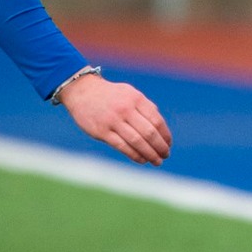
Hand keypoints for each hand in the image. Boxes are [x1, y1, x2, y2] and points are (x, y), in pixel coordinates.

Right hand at [57, 72, 171, 165]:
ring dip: (150, 154)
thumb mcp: (130, 93)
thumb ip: (146, 107)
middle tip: (165, 155)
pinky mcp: (102, 131)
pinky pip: (122, 146)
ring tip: (157, 161)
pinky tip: (142, 160)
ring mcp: (113, 120)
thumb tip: (161, 128)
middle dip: (160, 147)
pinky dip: (135, 155)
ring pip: (137, 141)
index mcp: (136, 99)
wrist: (82, 91)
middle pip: (149, 133)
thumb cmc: (111, 95)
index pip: (156, 121)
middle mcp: (126, 109)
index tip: (168, 144)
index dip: (165, 135)